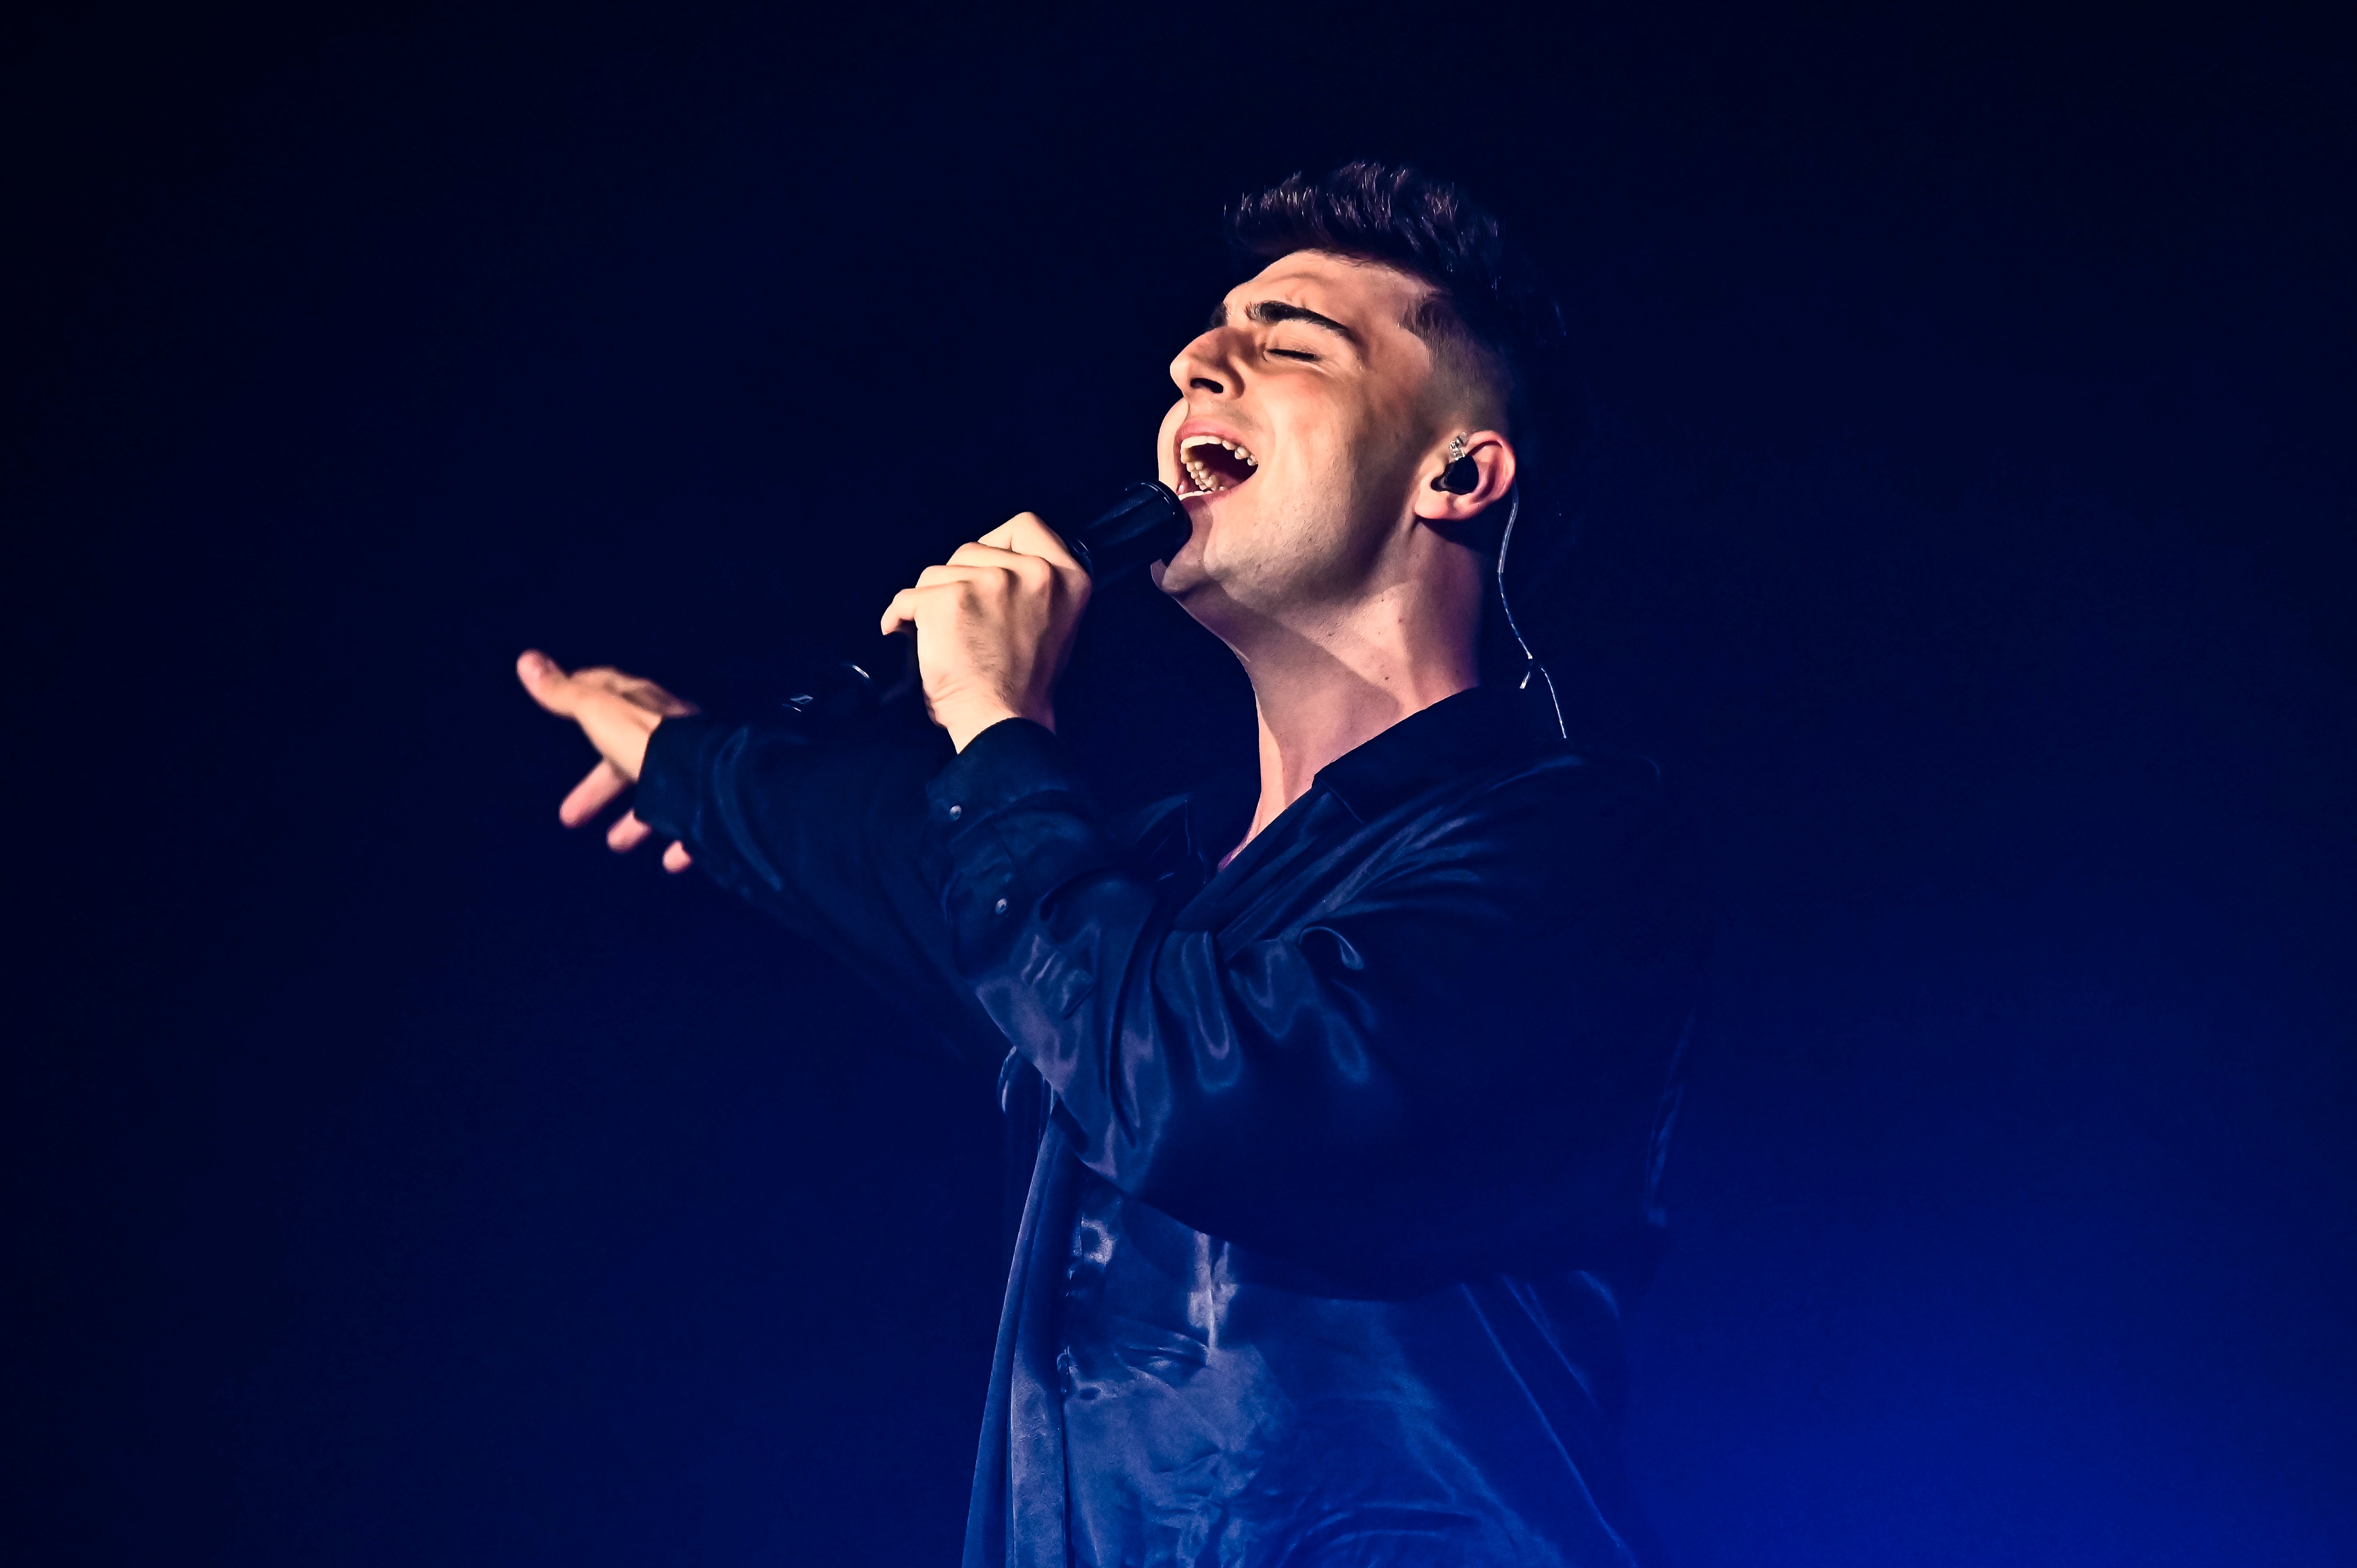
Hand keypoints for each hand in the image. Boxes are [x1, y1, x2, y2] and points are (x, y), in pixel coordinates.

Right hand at [516, 650, 699, 870]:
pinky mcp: (714, 808)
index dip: (585, 696)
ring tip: (616, 844)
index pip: (611, 693)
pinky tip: (670, 860)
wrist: (709, 782)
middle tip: (569, 817)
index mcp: (646, 709)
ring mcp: (695, 772)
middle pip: (629, 759)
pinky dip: (681, 845)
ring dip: (636, 821)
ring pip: (662, 795)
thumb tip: (527, 660)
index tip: (563, 705)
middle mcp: (673, 736)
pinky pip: (696, 827)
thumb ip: (567, 694)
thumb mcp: (600, 714)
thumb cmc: (649, 743)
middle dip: (599, 787)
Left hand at [879, 513, 1091, 750]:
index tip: (984, 569)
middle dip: (958, 581)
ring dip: (930, 602)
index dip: (997, 543)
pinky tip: (905, 634)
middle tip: (963, 621)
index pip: (1026, 526)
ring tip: (943, 637)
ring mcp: (991, 583)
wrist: (1002, 724)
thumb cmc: (1022, 686)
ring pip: (938, 572)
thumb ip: (1034, 587)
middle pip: (973, 549)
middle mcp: (1033, 573)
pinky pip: (907, 598)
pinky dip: (898, 618)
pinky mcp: (949, 599)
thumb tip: (994, 565)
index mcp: (1067, 578)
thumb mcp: (1052, 623)